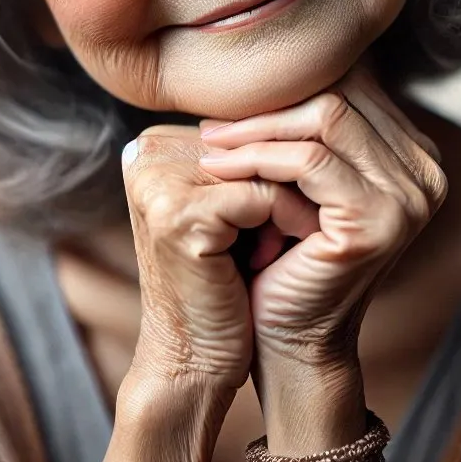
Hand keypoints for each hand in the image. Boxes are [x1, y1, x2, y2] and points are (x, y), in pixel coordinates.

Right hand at [120, 124, 319, 392]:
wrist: (193, 357)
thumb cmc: (222, 280)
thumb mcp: (229, 206)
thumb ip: (246, 157)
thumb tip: (315, 104)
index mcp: (152, 144)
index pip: (244, 125)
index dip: (283, 160)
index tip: (303, 196)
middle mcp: (145, 152)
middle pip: (255, 140)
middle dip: (291, 177)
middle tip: (313, 215)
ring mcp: (158, 180)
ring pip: (265, 164)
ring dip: (297, 199)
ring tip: (303, 232)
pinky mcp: (179, 213)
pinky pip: (264, 195)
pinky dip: (291, 221)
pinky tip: (286, 251)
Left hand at [197, 65, 446, 451]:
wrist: (291, 340)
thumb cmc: (289, 253)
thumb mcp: (306, 179)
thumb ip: (312, 126)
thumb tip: (271, 52)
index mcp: (415, 153)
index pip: (351, 84)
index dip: (288, 85)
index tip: (229, 100)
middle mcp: (426, 170)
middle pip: (340, 93)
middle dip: (268, 103)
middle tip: (210, 121)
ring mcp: (411, 196)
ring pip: (324, 117)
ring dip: (255, 128)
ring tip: (207, 142)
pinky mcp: (379, 220)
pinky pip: (308, 161)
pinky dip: (256, 158)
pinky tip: (218, 169)